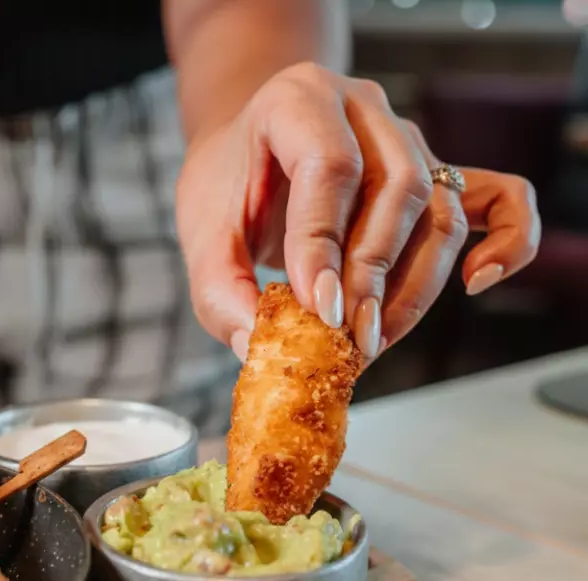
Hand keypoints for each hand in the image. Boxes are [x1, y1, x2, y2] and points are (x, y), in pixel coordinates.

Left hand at [176, 62, 540, 359]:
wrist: (248, 154)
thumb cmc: (228, 187)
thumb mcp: (204, 235)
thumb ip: (220, 291)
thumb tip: (257, 349)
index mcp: (299, 100)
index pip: (329, 166)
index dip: (325, 244)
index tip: (318, 309)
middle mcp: (364, 111)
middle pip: (396, 189)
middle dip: (373, 277)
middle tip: (349, 340)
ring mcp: (407, 140)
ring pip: (439, 212)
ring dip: (414, 287)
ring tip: (373, 340)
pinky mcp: (433, 175)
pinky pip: (498, 200)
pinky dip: (506, 241)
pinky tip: (478, 283)